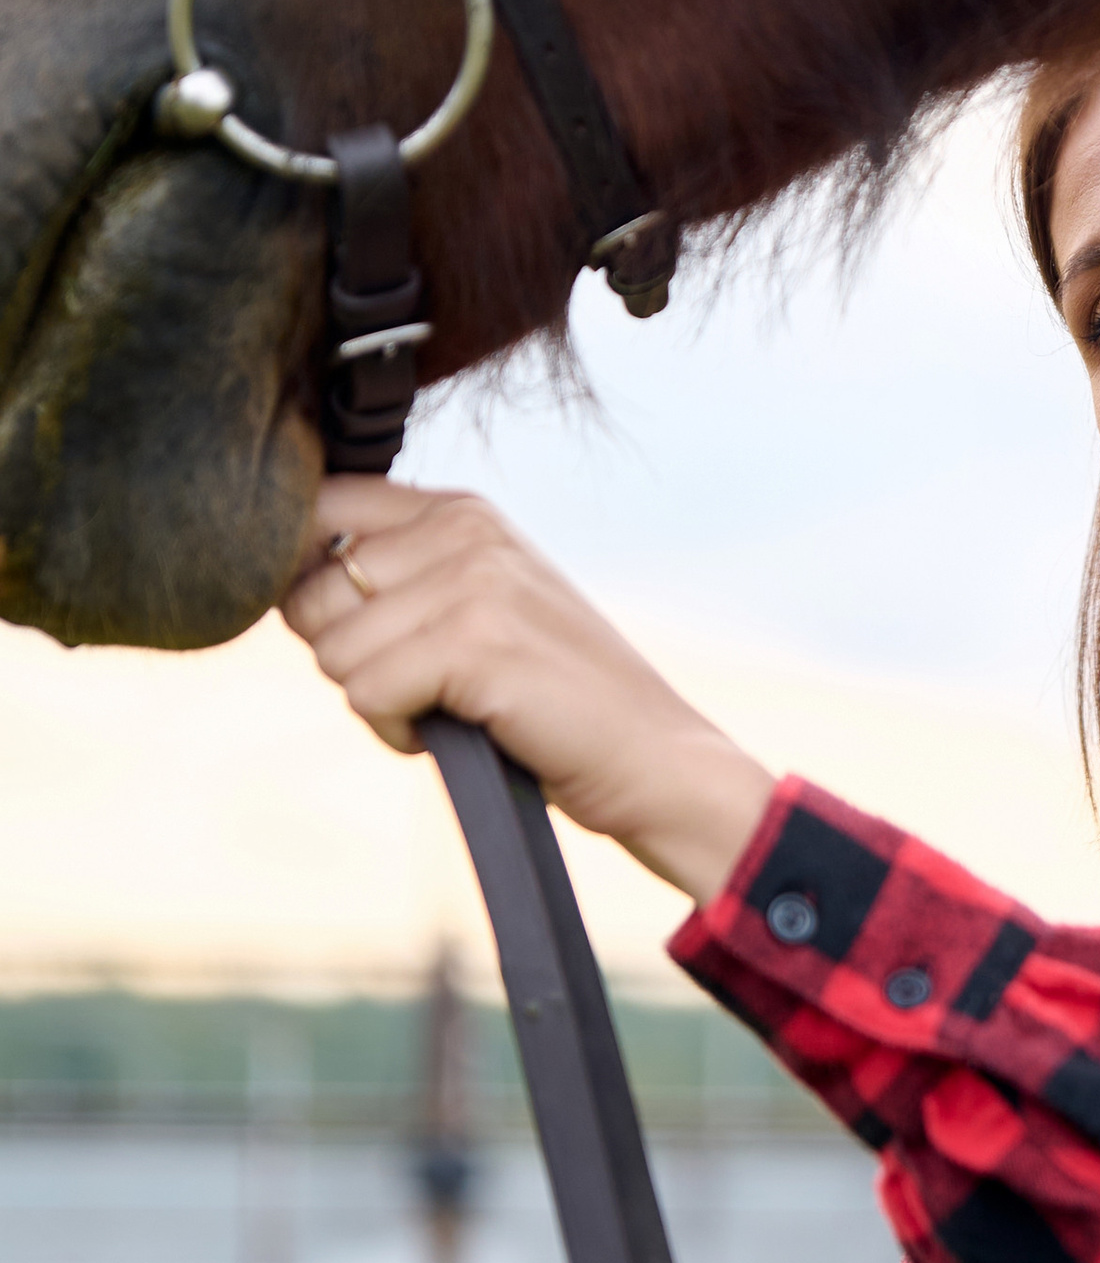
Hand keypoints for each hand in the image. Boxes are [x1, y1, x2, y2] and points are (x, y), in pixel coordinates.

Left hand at [280, 479, 776, 904]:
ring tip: (450, 707)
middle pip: (310, 592)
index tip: (353, 628)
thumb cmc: (554, 694)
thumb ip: (404, 575)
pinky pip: (364, 693)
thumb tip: (285, 585)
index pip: (321, 504)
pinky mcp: (474, 643)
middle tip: (424, 683)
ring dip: (377, 701)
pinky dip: (397, 731)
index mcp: (463, 509)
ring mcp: (472, 581)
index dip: (303, 575)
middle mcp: (465, 530)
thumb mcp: (482, 603)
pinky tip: (455, 730)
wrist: (652, 758)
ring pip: (332, 653)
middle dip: (347, 654)